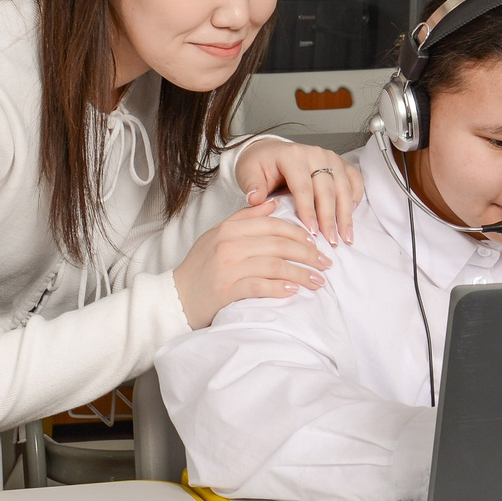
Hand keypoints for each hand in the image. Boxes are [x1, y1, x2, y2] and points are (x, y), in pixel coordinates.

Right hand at [172, 200, 332, 327]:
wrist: (175, 298)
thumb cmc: (201, 268)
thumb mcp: (218, 235)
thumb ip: (245, 218)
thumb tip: (273, 203)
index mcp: (229, 228)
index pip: (273, 224)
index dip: (299, 233)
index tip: (316, 243)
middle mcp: (229, 244)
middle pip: (278, 244)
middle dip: (308, 254)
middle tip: (326, 263)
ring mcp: (228, 267)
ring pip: (274, 265)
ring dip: (300, 273)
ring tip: (318, 281)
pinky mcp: (227, 290)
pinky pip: (260, 286)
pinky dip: (279, 288)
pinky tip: (293, 291)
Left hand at [236, 139, 365, 244]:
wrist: (270, 152)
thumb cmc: (260, 165)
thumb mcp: (249, 173)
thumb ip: (253, 186)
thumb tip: (255, 199)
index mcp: (292, 155)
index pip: (303, 186)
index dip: (309, 211)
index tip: (312, 233)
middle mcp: (315, 154)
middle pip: (327, 189)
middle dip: (330, 218)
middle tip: (332, 241)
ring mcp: (330, 157)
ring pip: (344, 187)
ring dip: (346, 214)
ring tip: (346, 236)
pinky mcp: (340, 163)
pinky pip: (355, 179)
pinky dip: (356, 198)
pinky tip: (352, 215)